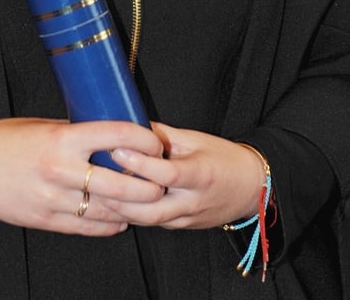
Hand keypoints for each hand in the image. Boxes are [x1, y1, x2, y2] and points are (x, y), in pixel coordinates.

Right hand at [0, 117, 165, 235]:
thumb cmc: (4, 138)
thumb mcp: (41, 125)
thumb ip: (73, 132)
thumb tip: (107, 134)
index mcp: (61, 137)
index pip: (114, 135)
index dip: (142, 139)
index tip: (154, 141)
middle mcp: (60, 169)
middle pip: (119, 182)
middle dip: (148, 185)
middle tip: (161, 181)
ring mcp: (52, 198)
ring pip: (106, 209)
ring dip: (132, 208)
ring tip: (146, 203)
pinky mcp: (44, 219)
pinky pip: (86, 226)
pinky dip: (108, 224)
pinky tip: (120, 220)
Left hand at [105, 124, 266, 229]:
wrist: (252, 188)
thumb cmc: (225, 158)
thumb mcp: (196, 139)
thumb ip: (163, 134)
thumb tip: (132, 122)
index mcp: (200, 175)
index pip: (166, 174)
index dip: (140, 164)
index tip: (117, 150)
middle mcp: (193, 201)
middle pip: (152, 209)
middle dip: (121, 197)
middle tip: (98, 178)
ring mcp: (187, 218)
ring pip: (149, 220)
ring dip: (122, 209)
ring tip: (99, 190)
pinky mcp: (182, 227)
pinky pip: (153, 223)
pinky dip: (133, 214)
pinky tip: (115, 201)